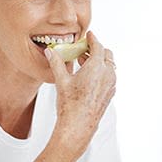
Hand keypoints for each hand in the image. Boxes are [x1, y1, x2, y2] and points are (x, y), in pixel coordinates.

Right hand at [45, 31, 116, 157]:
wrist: (78, 126)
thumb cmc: (70, 105)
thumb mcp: (61, 80)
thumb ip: (56, 62)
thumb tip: (50, 51)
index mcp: (97, 68)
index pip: (98, 46)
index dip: (92, 39)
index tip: (89, 35)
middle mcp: (107, 74)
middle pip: (106, 54)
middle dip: (96, 50)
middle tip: (83, 50)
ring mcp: (111, 84)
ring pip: (109, 66)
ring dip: (99, 61)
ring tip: (83, 63)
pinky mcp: (110, 93)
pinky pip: (109, 76)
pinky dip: (101, 72)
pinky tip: (88, 77)